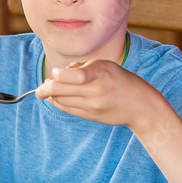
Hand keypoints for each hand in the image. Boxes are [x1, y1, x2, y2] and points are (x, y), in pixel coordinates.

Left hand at [36, 59, 160, 130]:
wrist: (141, 106)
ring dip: (51, 96)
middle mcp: (96, 90)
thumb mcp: (105, 66)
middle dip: (45, 88)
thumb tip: (56, 75)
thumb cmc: (121, 81)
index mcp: (100, 72)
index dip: (57, 75)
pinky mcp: (91, 116)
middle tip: (40, 88)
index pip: (71, 76)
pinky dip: (59, 103)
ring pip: (61, 100)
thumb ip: (81, 68)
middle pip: (60, 90)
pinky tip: (56, 99)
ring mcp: (93, 105)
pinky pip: (68, 109)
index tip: (54, 74)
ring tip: (47, 91)